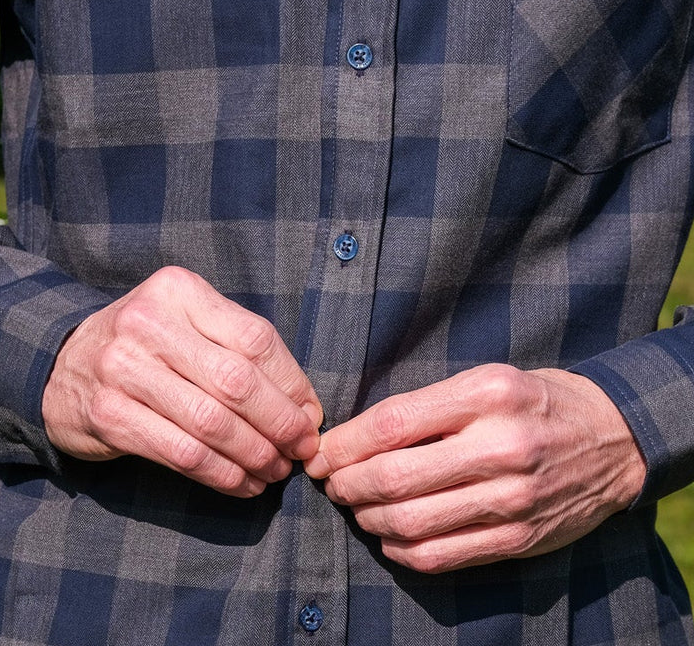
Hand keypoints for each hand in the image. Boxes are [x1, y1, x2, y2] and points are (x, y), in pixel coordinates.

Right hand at [41, 266, 323, 496]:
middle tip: (302, 450)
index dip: (292, 383)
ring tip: (275, 471)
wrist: (62, 365)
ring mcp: (123, 368)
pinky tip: (242, 484)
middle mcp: (148, 322)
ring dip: (255, 455)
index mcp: (177, 290)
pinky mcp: (110, 415)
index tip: (310, 414)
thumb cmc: (144, 345)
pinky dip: (222, 475)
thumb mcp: (184, 321)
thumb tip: (304, 404)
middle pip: (236, 382)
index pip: (254, 338)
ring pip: (212, 423)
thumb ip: (236, 347)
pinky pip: (183, 453)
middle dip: (281, 424)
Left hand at [303, 364, 645, 571]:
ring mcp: (512, 500)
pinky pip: (441, 556)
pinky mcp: (519, 539)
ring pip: (411, 523)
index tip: (322, 450)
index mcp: (486, 395)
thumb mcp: (484, 379)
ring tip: (354, 504)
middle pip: (395, 477)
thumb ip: (426, 405)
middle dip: (347, 483)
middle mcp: (500, 448)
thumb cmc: (532, 401)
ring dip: (367, 517)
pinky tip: (387, 534)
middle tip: (330, 480)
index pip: (392, 423)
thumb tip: (355, 436)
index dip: (345, 442)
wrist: (613, 438)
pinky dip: (400, 549)